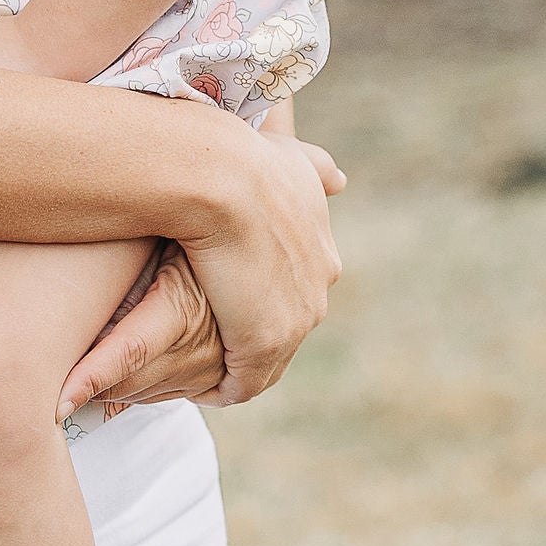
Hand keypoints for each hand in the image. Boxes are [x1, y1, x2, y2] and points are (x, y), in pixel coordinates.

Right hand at [58, 136, 344, 415]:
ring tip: (205, 371)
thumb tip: (342, 181)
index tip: (234, 297)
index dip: (265, 293)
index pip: (298, 285)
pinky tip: (202, 389)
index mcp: (322, 248)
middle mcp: (319, 284)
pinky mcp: (265, 340)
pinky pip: (247, 380)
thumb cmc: (245, 157)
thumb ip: (317, 168)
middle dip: (257, 332)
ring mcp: (297, 316)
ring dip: (241, 364)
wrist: (224, 178)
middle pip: (289, 322)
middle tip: (215, 336)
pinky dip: (226, 387)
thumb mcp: (293, 155)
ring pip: (271, 355)